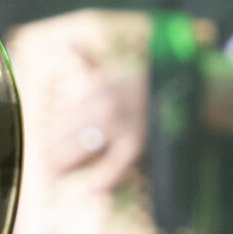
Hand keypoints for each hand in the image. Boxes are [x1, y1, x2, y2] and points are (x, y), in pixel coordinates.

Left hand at [24, 9, 150, 192]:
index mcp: (100, 87)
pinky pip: (115, 166)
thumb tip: (69, 44)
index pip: (67, 113)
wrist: (188, 88)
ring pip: (85, 147)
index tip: (46, 139)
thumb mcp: (121, 65)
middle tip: (43, 161)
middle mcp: (106, 105)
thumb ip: (91, 59)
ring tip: (53, 172)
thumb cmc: (151, 78)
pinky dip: (103, 179)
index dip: (55, 130)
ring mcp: (121, 126)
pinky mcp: (138, 144)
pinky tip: (91, 189)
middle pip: (70, 131)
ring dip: (66, 161)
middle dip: (55, 148)